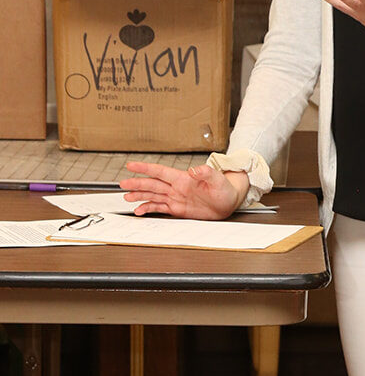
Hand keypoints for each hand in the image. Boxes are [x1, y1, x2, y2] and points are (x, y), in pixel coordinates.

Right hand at [120, 160, 245, 219]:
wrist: (228, 202)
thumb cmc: (225, 189)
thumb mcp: (217, 180)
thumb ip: (206, 173)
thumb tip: (194, 170)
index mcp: (183, 179)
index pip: (160, 171)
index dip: (145, 168)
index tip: (131, 165)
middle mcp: (177, 187)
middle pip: (152, 184)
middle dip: (137, 183)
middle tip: (123, 183)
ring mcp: (176, 197)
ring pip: (153, 195)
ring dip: (140, 195)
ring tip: (127, 197)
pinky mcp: (177, 208)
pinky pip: (160, 208)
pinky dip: (149, 208)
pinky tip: (140, 210)